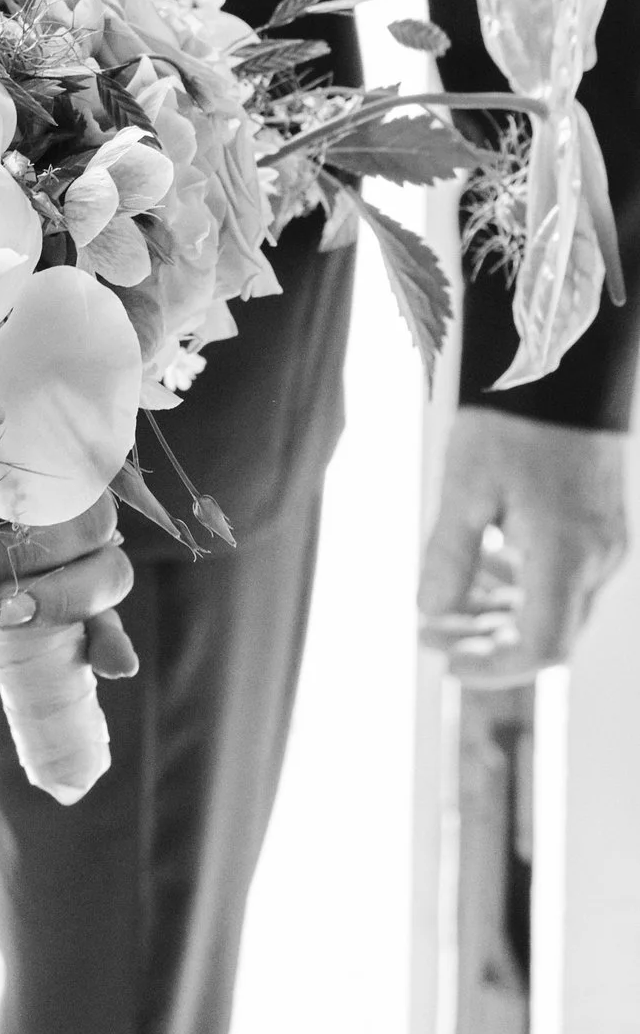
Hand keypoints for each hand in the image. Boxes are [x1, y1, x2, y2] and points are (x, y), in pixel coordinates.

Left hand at [419, 404, 628, 686]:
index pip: (542, 647)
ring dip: (501, 617)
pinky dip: (523, 587)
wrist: (563, 364)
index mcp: (566, 554)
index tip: (443, 663)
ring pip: (556, 607)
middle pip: (548, 633)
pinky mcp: (602, 526)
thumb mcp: (465, 485)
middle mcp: (597, 558)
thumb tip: (429, 616)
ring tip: (442, 609)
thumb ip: (449, 557)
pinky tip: (482, 571)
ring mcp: (605, 543)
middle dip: (488, 644)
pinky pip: (564, 578)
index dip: (493, 668)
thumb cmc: (508, 420)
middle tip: (429, 637)